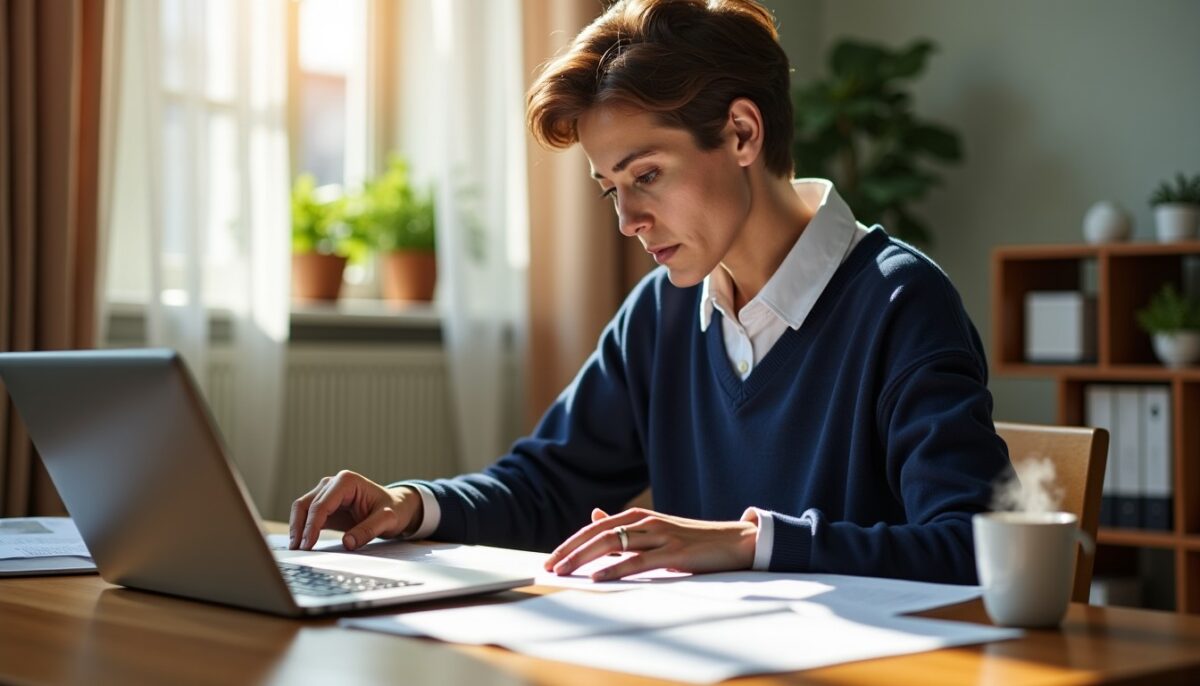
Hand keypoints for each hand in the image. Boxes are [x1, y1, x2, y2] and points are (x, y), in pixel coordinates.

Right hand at [288, 470, 422, 550]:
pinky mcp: (325, 506)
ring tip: (295, 548)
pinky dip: (301, 529)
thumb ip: (369, 530)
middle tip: (298, 550)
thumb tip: (347, 543)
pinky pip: (307, 516)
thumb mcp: (388, 520)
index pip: (322, 504)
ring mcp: (327, 493)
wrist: (397, 508)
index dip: (312, 525)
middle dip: (300, 527)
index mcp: (347, 481)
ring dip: (297, 528)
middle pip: (306, 505)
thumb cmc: (394, 509)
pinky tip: (300, 544)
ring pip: (302, 508)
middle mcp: (332, 483)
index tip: (308, 544)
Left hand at [543, 507, 757, 580]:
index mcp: (639, 517)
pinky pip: (639, 561)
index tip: (551, 559)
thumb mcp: (655, 530)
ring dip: (584, 558)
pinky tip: (598, 577)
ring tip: (564, 572)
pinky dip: (615, 568)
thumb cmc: (692, 540)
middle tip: (549, 567)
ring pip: (613, 544)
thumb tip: (594, 516)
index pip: (596, 528)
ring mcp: (660, 535)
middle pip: (599, 534)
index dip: (571, 543)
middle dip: (570, 551)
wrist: (733, 541)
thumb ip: (625, 527)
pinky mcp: (674, 553)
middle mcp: (646, 522)